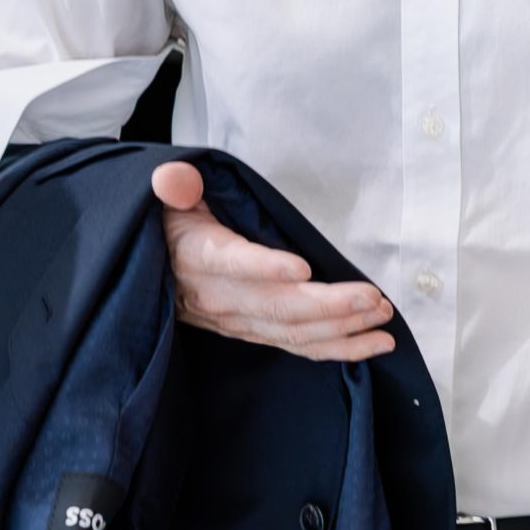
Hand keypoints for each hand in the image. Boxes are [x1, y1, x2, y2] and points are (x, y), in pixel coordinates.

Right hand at [151, 161, 396, 360]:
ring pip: (292, 332)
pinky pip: (297, 345)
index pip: (233, 263)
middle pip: (276, 306)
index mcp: (199, 256)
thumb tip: (175, 181)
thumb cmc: (171, 223)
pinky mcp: (253, 331)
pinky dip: (338, 349)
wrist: (148, 269)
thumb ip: (176, 185)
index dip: (266, 268)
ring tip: (382, 319)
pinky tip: (373, 344)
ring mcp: (237, 320)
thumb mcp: (166, 196)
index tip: (302, 267)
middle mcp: (219, 295)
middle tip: (372, 298)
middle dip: (328, 306)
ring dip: (341, 329)